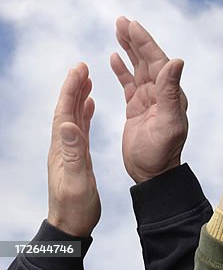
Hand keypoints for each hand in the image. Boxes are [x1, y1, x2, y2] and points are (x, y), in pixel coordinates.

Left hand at [47, 63, 100, 237]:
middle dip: (73, 87)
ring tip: (87, 79)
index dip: (71, 90)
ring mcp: (69, 151)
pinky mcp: (76, 156)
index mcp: (62, 149)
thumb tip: (68, 123)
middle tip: (82, 66)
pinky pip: (80, 128)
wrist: (71, 226)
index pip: (64, 113)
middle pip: (66, 110)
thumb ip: (74, 152)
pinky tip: (89, 105)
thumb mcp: (76, 179)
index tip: (80, 69)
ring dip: (78, 96)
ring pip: (72, 116)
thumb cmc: (75, 206)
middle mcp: (63, 146)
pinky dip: (83, 112)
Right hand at [110, 18, 187, 183]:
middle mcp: (161, 91)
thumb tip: (177, 60)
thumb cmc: (163, 151)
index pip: (156, 59)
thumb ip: (171, 91)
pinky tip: (113, 57)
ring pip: (137, 67)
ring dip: (128, 49)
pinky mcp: (136, 107)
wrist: (153, 173)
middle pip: (146, 58)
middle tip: (121, 20)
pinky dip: (121, 69)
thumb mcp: (168, 121)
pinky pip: (128, 82)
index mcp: (170, 91)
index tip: (131, 24)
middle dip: (134, 38)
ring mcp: (148, 98)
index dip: (143, 41)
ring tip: (117, 30)